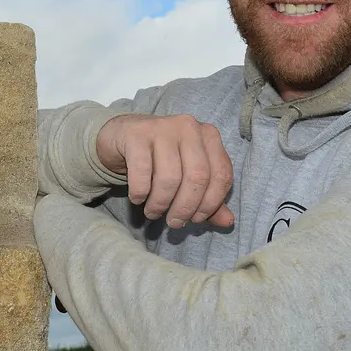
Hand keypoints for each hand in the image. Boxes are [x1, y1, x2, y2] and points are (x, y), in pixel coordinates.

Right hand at [96, 114, 234, 228]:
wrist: (122, 136)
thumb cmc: (160, 159)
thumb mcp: (187, 177)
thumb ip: (209, 199)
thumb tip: (228, 222)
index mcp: (209, 136)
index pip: (222, 174)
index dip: (211, 203)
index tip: (196, 219)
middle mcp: (189, 127)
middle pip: (198, 177)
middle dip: (185, 207)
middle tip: (174, 222)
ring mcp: (163, 127)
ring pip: (170, 177)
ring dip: (161, 203)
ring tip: (153, 212)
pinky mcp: (137, 134)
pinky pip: (142, 171)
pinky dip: (140, 192)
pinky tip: (138, 198)